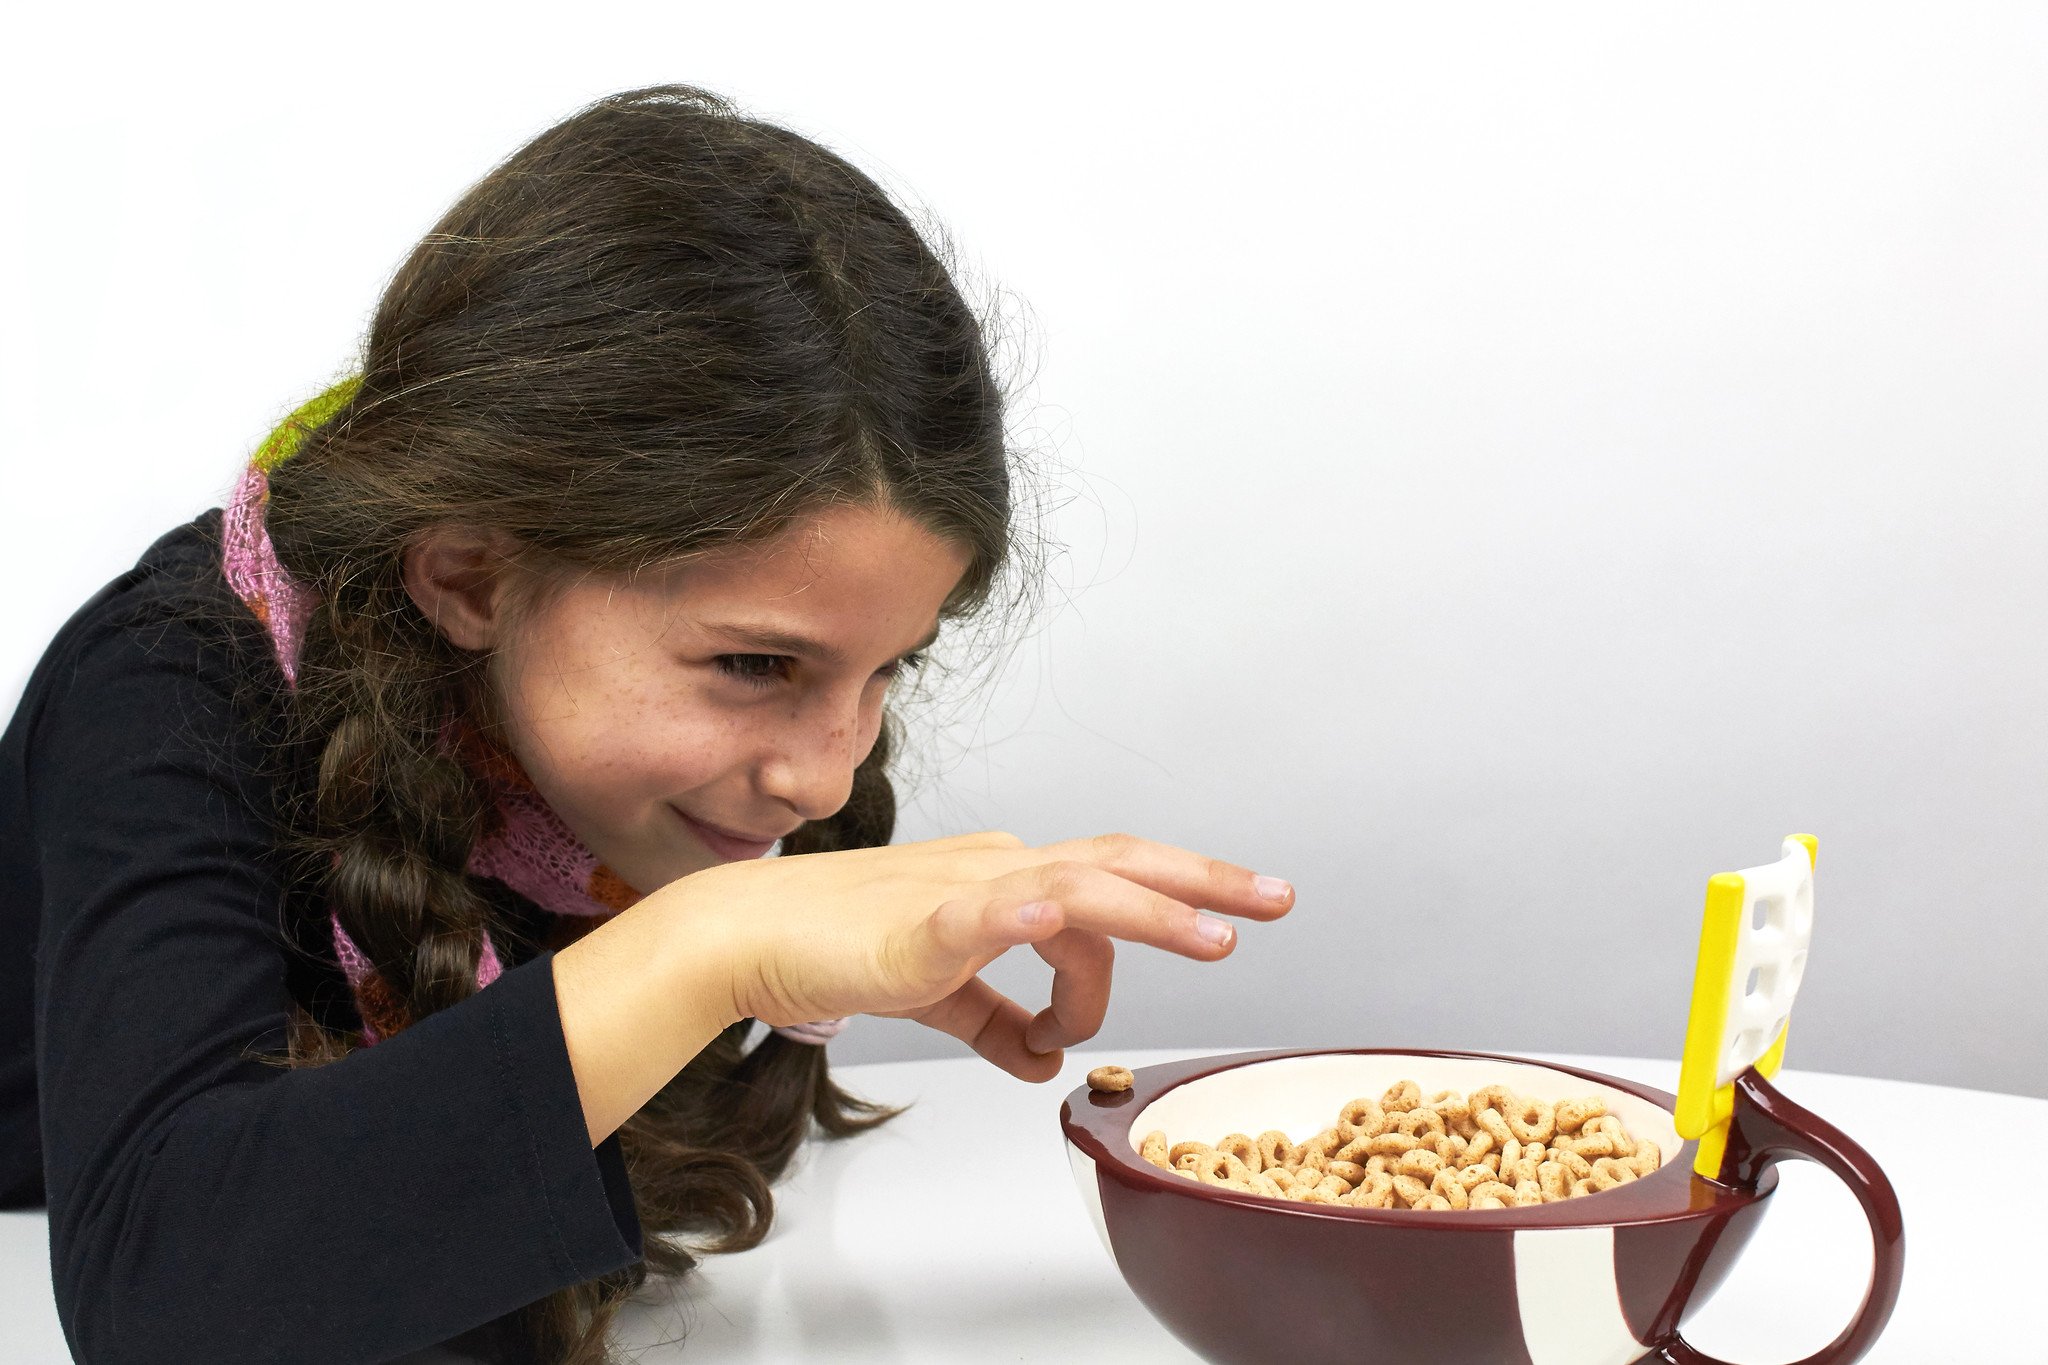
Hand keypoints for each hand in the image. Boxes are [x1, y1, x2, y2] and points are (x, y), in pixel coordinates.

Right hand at [660, 831, 1294, 1080]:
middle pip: (1120, 864)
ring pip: (1076, 888)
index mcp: (1009, 880)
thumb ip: (997, 1026)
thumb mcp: (942, 995)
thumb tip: (1046, 1063)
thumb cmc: (838, 951)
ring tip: (1216, 937)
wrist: (751, 935)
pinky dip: (1022, 918)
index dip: (1172, 909)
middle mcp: (999, 871)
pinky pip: (979, 918)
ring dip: (1150, 913)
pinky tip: (1055, 919)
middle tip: (1279, 897)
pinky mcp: (917, 929)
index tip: (1222, 935)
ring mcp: (962, 893)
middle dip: (1204, 881)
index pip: (1110, 889)